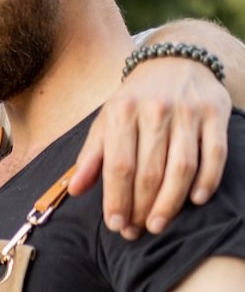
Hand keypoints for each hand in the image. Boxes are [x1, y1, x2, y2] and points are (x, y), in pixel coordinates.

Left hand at [68, 56, 230, 238]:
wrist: (175, 60)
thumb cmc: (135, 100)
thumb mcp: (106, 121)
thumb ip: (91, 156)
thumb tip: (75, 191)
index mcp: (121, 112)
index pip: (118, 165)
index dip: (116, 199)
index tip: (115, 225)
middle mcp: (155, 110)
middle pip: (150, 171)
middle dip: (141, 207)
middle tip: (136, 231)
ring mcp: (188, 112)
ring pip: (182, 167)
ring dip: (170, 202)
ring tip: (159, 224)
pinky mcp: (215, 113)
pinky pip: (214, 154)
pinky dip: (207, 180)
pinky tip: (195, 201)